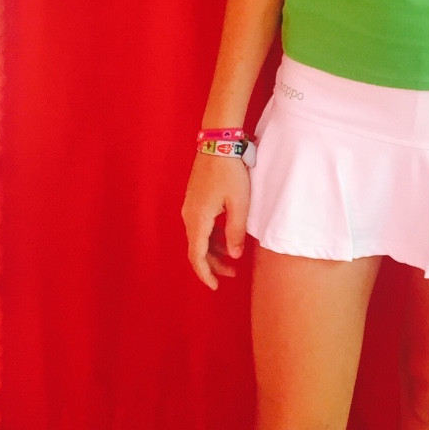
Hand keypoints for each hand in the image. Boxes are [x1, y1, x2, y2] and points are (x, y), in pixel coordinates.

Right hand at [182, 150, 251, 290]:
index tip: (215, 286)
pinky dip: (212, 236)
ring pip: (199, 237)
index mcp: (198, 220)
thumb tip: (234, 255)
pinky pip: (201, 225)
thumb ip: (236, 232)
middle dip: (213, 264)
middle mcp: (189, 215)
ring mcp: (190, 206)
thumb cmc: (231, 172)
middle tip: (232, 274)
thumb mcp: (239, 204)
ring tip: (232, 256)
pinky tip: (226, 236)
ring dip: (214, 250)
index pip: (197, 256)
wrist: (218, 143)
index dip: (205, 274)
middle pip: (197, 249)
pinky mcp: (195, 198)